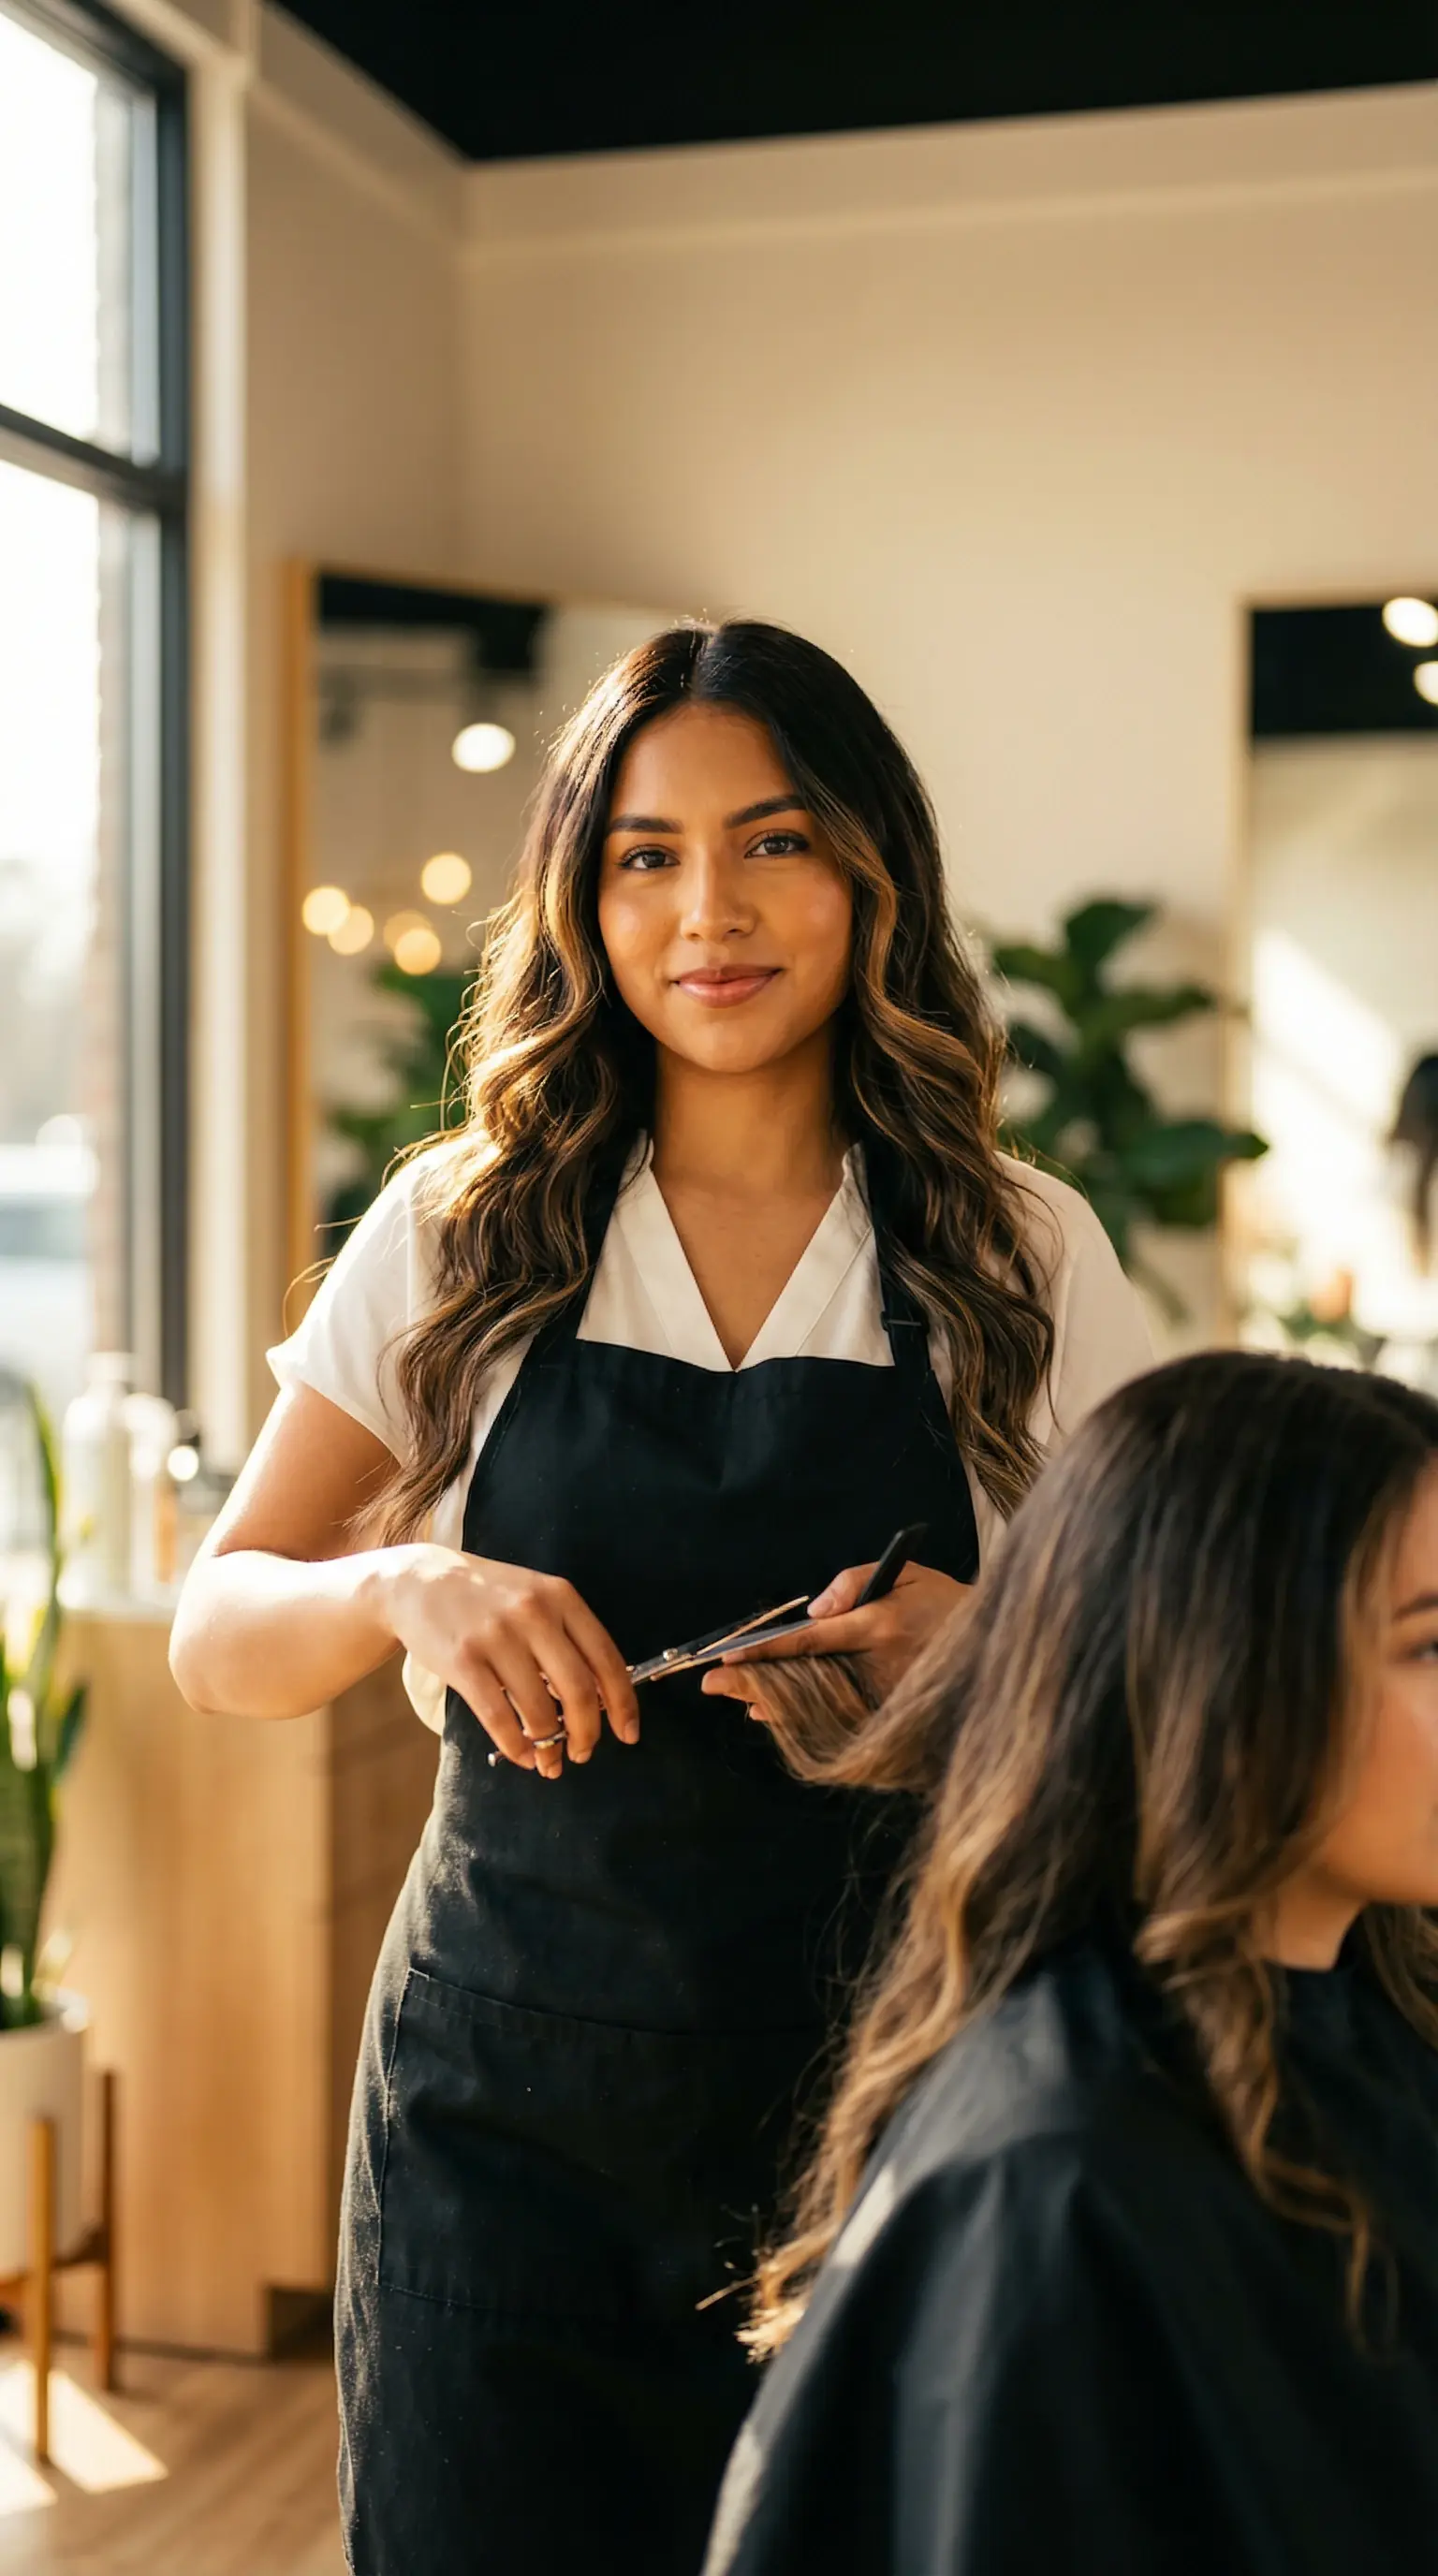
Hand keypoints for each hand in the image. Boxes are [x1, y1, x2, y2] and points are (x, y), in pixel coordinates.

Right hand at [380, 1545, 639, 1777]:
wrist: (420, 1580)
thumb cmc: (488, 1596)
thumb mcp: (536, 1597)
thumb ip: (568, 1637)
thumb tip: (602, 1697)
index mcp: (561, 1597)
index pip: (607, 1658)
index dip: (623, 1703)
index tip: (628, 1733)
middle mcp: (533, 1614)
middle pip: (578, 1689)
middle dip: (587, 1733)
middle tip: (584, 1753)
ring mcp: (496, 1637)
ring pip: (539, 1709)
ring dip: (550, 1747)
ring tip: (550, 1762)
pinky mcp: (463, 1660)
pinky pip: (499, 1717)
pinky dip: (516, 1746)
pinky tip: (522, 1755)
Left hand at [700, 1560, 970, 1719]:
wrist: (998, 1650)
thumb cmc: (946, 1605)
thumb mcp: (908, 1573)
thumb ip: (855, 1581)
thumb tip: (814, 1610)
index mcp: (877, 1628)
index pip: (809, 1640)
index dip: (765, 1649)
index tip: (727, 1655)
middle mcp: (875, 1668)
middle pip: (802, 1678)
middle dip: (754, 1681)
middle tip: (710, 1683)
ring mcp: (882, 1699)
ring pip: (814, 1705)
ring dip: (772, 1703)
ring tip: (737, 1700)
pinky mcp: (891, 1719)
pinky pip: (836, 1722)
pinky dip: (802, 1719)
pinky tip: (773, 1715)